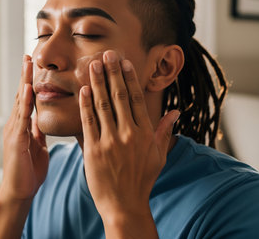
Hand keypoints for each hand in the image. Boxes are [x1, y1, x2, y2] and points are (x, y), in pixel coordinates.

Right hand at [0, 55, 48, 200]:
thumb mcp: (37, 147)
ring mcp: (14, 131)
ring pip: (20, 101)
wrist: (19, 192)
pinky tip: (28, 89)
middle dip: (25, 75)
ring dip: (24, 81)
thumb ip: (37, 132)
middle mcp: (16, 125)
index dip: (30, 82)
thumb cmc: (29, 172)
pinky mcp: (16, 140)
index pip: (27, 99)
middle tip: (28, 55)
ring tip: (27, 64)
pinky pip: (22, 118)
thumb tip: (40, 120)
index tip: (33, 66)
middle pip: (21, 95)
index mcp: (22, 126)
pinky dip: (24, 102)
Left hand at [79, 50, 179, 223]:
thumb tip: (175, 111)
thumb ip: (165, 131)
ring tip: (93, 65)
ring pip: (103, 105)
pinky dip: (85, 104)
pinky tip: (83, 90)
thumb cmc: (142, 180)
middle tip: (107, 54)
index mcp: (145, 133)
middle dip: (112, 72)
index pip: (136, 98)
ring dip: (97, 82)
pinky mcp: (93, 149)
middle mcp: (128, 134)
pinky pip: (88, 122)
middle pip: (119, 96)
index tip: (124, 62)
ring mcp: (110, 141)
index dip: (129, 78)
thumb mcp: (159, 156)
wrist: (124, 204)